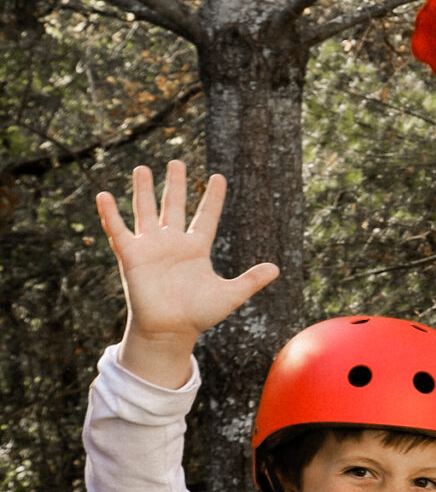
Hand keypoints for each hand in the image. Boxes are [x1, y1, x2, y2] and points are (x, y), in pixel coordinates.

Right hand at [96, 162, 277, 390]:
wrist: (170, 331)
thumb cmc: (198, 315)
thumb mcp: (230, 295)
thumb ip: (251, 280)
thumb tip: (277, 268)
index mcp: (197, 248)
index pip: (206, 216)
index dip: (213, 198)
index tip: (218, 177)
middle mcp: (173, 242)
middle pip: (174, 206)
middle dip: (175, 184)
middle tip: (176, 160)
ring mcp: (151, 247)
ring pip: (146, 211)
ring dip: (144, 190)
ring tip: (142, 168)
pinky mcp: (131, 256)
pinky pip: (118, 231)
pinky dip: (109, 214)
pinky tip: (102, 195)